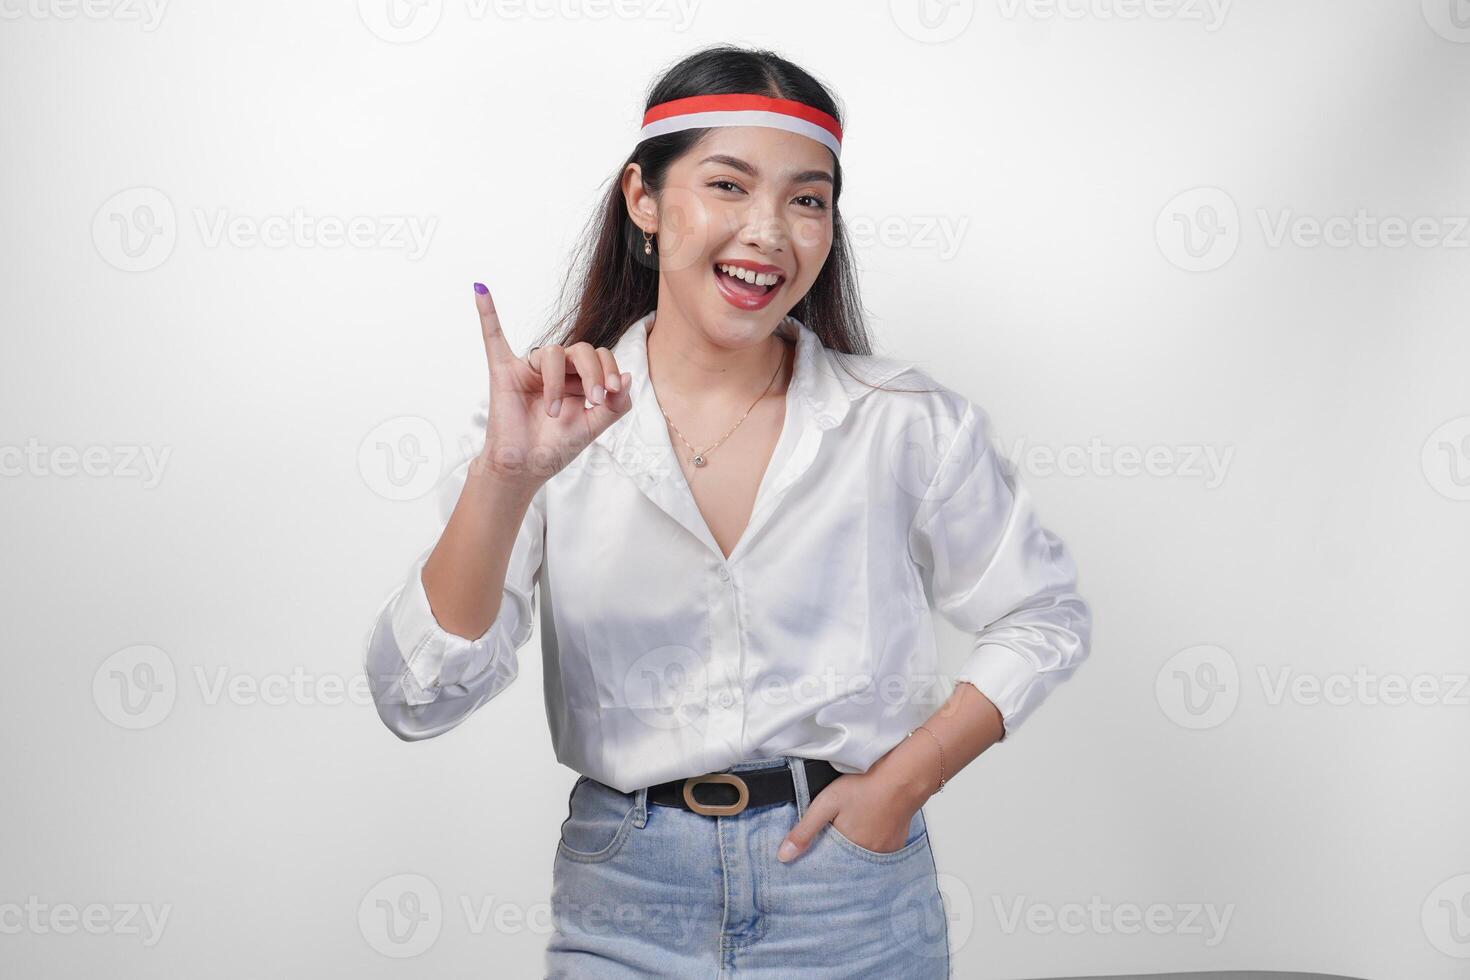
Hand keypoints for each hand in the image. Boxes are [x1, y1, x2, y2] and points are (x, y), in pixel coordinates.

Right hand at [472, 283, 631, 488]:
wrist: (524, 469)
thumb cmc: (554, 449)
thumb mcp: (593, 428)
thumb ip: (615, 406)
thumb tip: (628, 376)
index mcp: (578, 380)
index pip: (599, 357)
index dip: (609, 370)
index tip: (610, 393)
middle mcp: (556, 370)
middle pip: (580, 349)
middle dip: (593, 371)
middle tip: (594, 397)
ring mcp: (529, 369)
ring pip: (550, 352)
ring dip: (557, 383)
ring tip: (552, 412)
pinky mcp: (504, 372)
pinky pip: (494, 337)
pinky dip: (487, 313)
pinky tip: (481, 290)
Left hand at [776, 771, 919, 861]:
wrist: (903, 777)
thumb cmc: (866, 786)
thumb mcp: (826, 804)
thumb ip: (805, 830)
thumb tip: (784, 856)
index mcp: (848, 851)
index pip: (828, 864)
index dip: (820, 854)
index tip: (816, 845)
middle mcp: (869, 856)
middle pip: (846, 860)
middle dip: (838, 850)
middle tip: (838, 828)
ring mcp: (886, 851)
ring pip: (862, 854)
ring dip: (855, 845)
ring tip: (853, 824)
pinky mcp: (897, 843)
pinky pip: (879, 849)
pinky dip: (872, 840)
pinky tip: (869, 824)